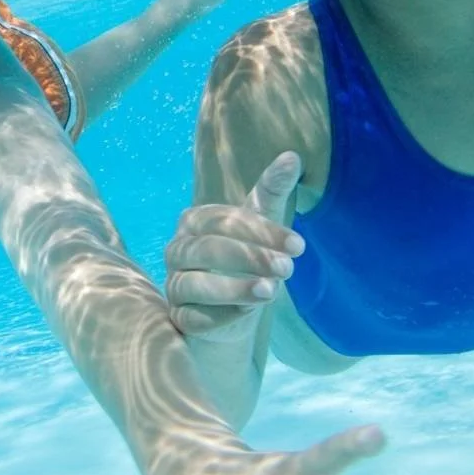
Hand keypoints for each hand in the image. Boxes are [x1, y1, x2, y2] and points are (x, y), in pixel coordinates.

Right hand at [167, 151, 304, 340]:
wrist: (232, 310)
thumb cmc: (247, 258)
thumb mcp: (262, 223)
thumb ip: (272, 190)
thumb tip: (292, 156)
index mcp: (195, 221)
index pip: (225, 220)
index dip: (262, 232)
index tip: (299, 246)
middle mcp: (177, 250)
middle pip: (208, 249)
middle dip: (250, 258)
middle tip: (289, 270)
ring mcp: (174, 285)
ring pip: (195, 285)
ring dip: (234, 288)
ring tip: (271, 292)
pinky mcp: (177, 318)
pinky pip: (193, 318)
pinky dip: (221, 316)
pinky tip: (248, 314)